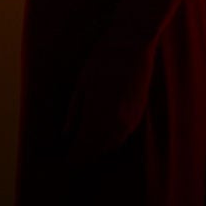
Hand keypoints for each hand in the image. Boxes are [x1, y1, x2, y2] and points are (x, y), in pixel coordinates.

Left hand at [64, 34, 153, 162]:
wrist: (133, 44)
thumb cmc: (102, 60)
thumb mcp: (81, 84)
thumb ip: (74, 113)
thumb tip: (65, 135)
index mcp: (98, 114)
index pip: (84, 147)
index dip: (74, 157)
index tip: (65, 161)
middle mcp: (116, 122)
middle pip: (98, 149)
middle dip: (85, 155)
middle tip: (73, 158)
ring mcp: (131, 118)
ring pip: (113, 145)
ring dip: (99, 149)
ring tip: (86, 149)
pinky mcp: (140, 113)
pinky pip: (124, 135)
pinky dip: (112, 140)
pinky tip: (103, 137)